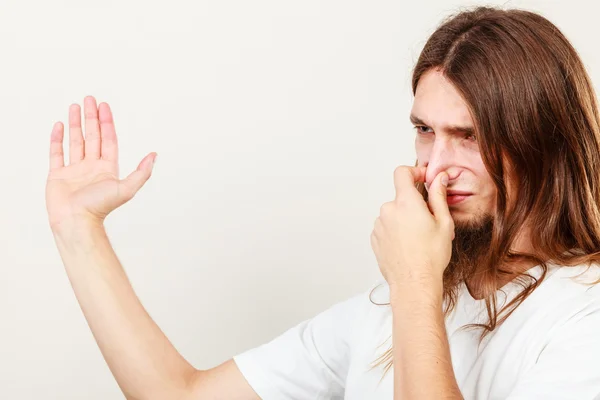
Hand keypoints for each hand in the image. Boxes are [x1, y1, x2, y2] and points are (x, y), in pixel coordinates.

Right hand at [46, 96, 155, 229]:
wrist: (76, 221)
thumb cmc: (100, 207)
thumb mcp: (127, 188)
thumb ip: (142, 172)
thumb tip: (154, 155)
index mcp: (107, 168)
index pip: (108, 139)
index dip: (107, 122)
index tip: (104, 106)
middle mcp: (92, 166)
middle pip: (92, 136)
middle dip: (91, 117)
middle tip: (90, 99)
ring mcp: (74, 170)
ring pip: (75, 141)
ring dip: (76, 124)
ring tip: (75, 106)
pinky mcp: (58, 175)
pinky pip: (57, 153)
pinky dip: (57, 139)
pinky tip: (60, 125)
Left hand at [370, 166, 453, 287]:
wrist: (414, 283)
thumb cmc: (431, 256)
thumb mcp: (443, 223)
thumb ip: (438, 196)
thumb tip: (439, 178)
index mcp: (405, 202)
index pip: (402, 173)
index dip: (414, 172)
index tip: (424, 178)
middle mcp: (388, 210)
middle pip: (401, 197)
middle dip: (414, 205)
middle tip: (429, 222)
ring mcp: (379, 225)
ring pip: (394, 214)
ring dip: (404, 219)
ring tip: (419, 239)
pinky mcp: (375, 238)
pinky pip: (386, 227)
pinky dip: (396, 231)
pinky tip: (408, 246)